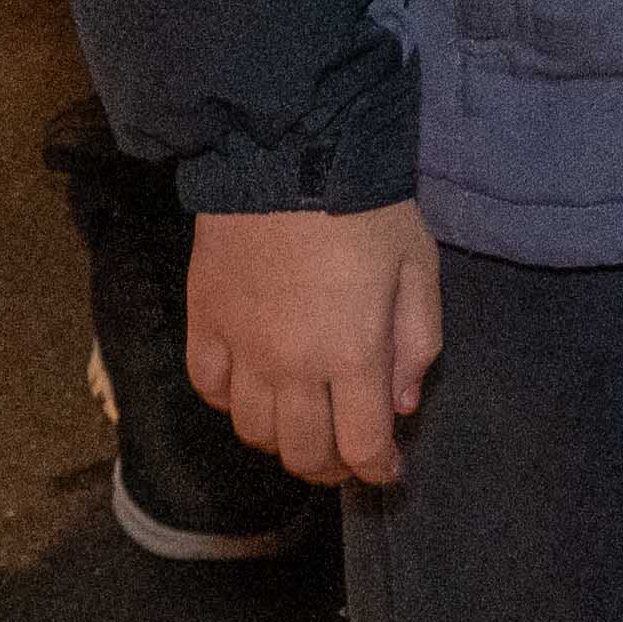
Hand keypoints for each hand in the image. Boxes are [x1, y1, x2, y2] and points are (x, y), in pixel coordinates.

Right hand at [184, 198, 439, 491]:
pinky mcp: (203, 322)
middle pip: (303, 454)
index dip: (377, 470)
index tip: (387, 466)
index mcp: (352, 355)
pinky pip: (209, 389)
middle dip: (331, 467)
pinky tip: (251, 387)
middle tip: (345, 450)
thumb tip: (401, 406)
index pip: (361, 449)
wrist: (286, 151)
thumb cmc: (364, 208)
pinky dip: (231, 402)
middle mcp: (292, 367)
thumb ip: (418, 343)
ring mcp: (242, 348)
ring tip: (300, 421)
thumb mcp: (418, 266)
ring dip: (282, 439)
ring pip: (254, 432)